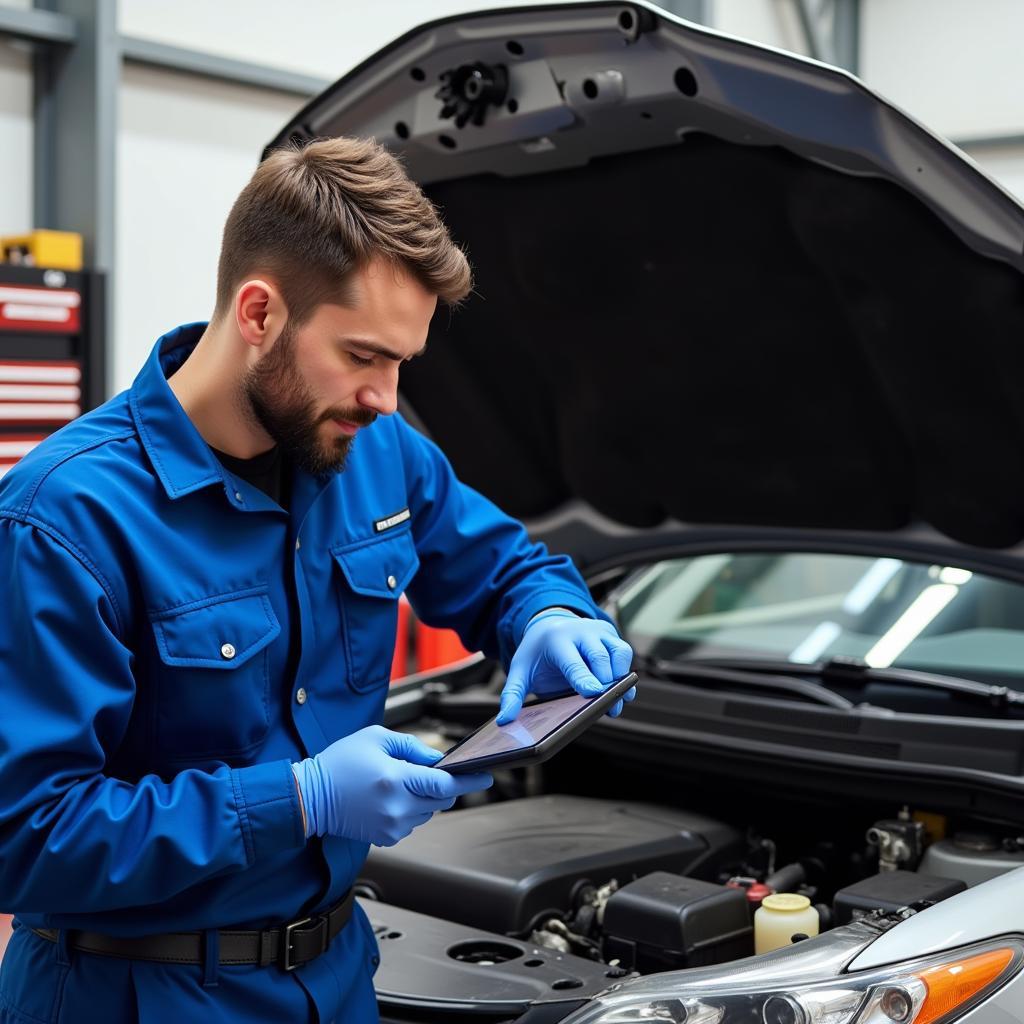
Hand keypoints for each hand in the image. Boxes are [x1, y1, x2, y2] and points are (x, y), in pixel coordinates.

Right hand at [292, 725, 491, 844]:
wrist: (311, 796)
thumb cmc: (341, 762)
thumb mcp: (377, 738)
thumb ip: (413, 747)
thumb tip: (438, 758)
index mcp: (395, 780)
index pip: (444, 784)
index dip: (469, 780)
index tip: (487, 776)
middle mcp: (397, 807)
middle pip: (442, 799)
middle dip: (442, 785)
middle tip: (425, 771)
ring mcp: (392, 827)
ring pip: (429, 811)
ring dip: (424, 797)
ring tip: (397, 782)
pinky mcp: (387, 838)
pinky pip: (413, 822)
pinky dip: (410, 809)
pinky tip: (389, 797)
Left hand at [497, 611, 634, 723]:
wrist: (548, 625)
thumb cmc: (536, 653)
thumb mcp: (519, 671)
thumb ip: (512, 694)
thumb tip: (504, 721)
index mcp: (556, 640)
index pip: (572, 662)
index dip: (583, 678)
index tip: (594, 693)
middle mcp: (580, 631)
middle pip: (599, 657)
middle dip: (607, 684)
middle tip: (609, 708)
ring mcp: (597, 631)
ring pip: (618, 652)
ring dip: (621, 678)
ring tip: (618, 702)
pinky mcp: (610, 635)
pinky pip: (624, 653)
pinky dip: (626, 673)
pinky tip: (622, 692)